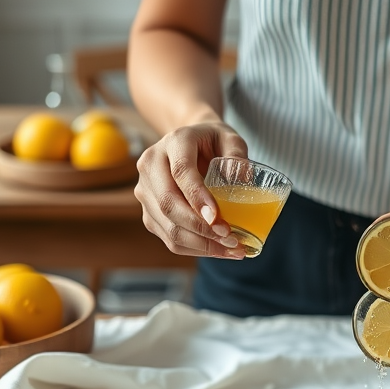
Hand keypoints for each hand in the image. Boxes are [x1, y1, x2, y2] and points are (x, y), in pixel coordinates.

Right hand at [135, 122, 248, 258]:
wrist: (189, 145)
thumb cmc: (213, 142)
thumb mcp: (230, 138)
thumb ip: (238, 154)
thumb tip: (243, 181)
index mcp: (174, 142)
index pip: (181, 172)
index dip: (198, 198)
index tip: (218, 219)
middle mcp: (151, 166)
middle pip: (168, 204)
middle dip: (201, 227)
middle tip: (231, 238)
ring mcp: (146, 191)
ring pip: (168, 226)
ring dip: (201, 244)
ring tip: (232, 249)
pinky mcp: (149, 212)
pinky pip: (169, 238)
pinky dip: (196, 249)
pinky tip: (219, 250)